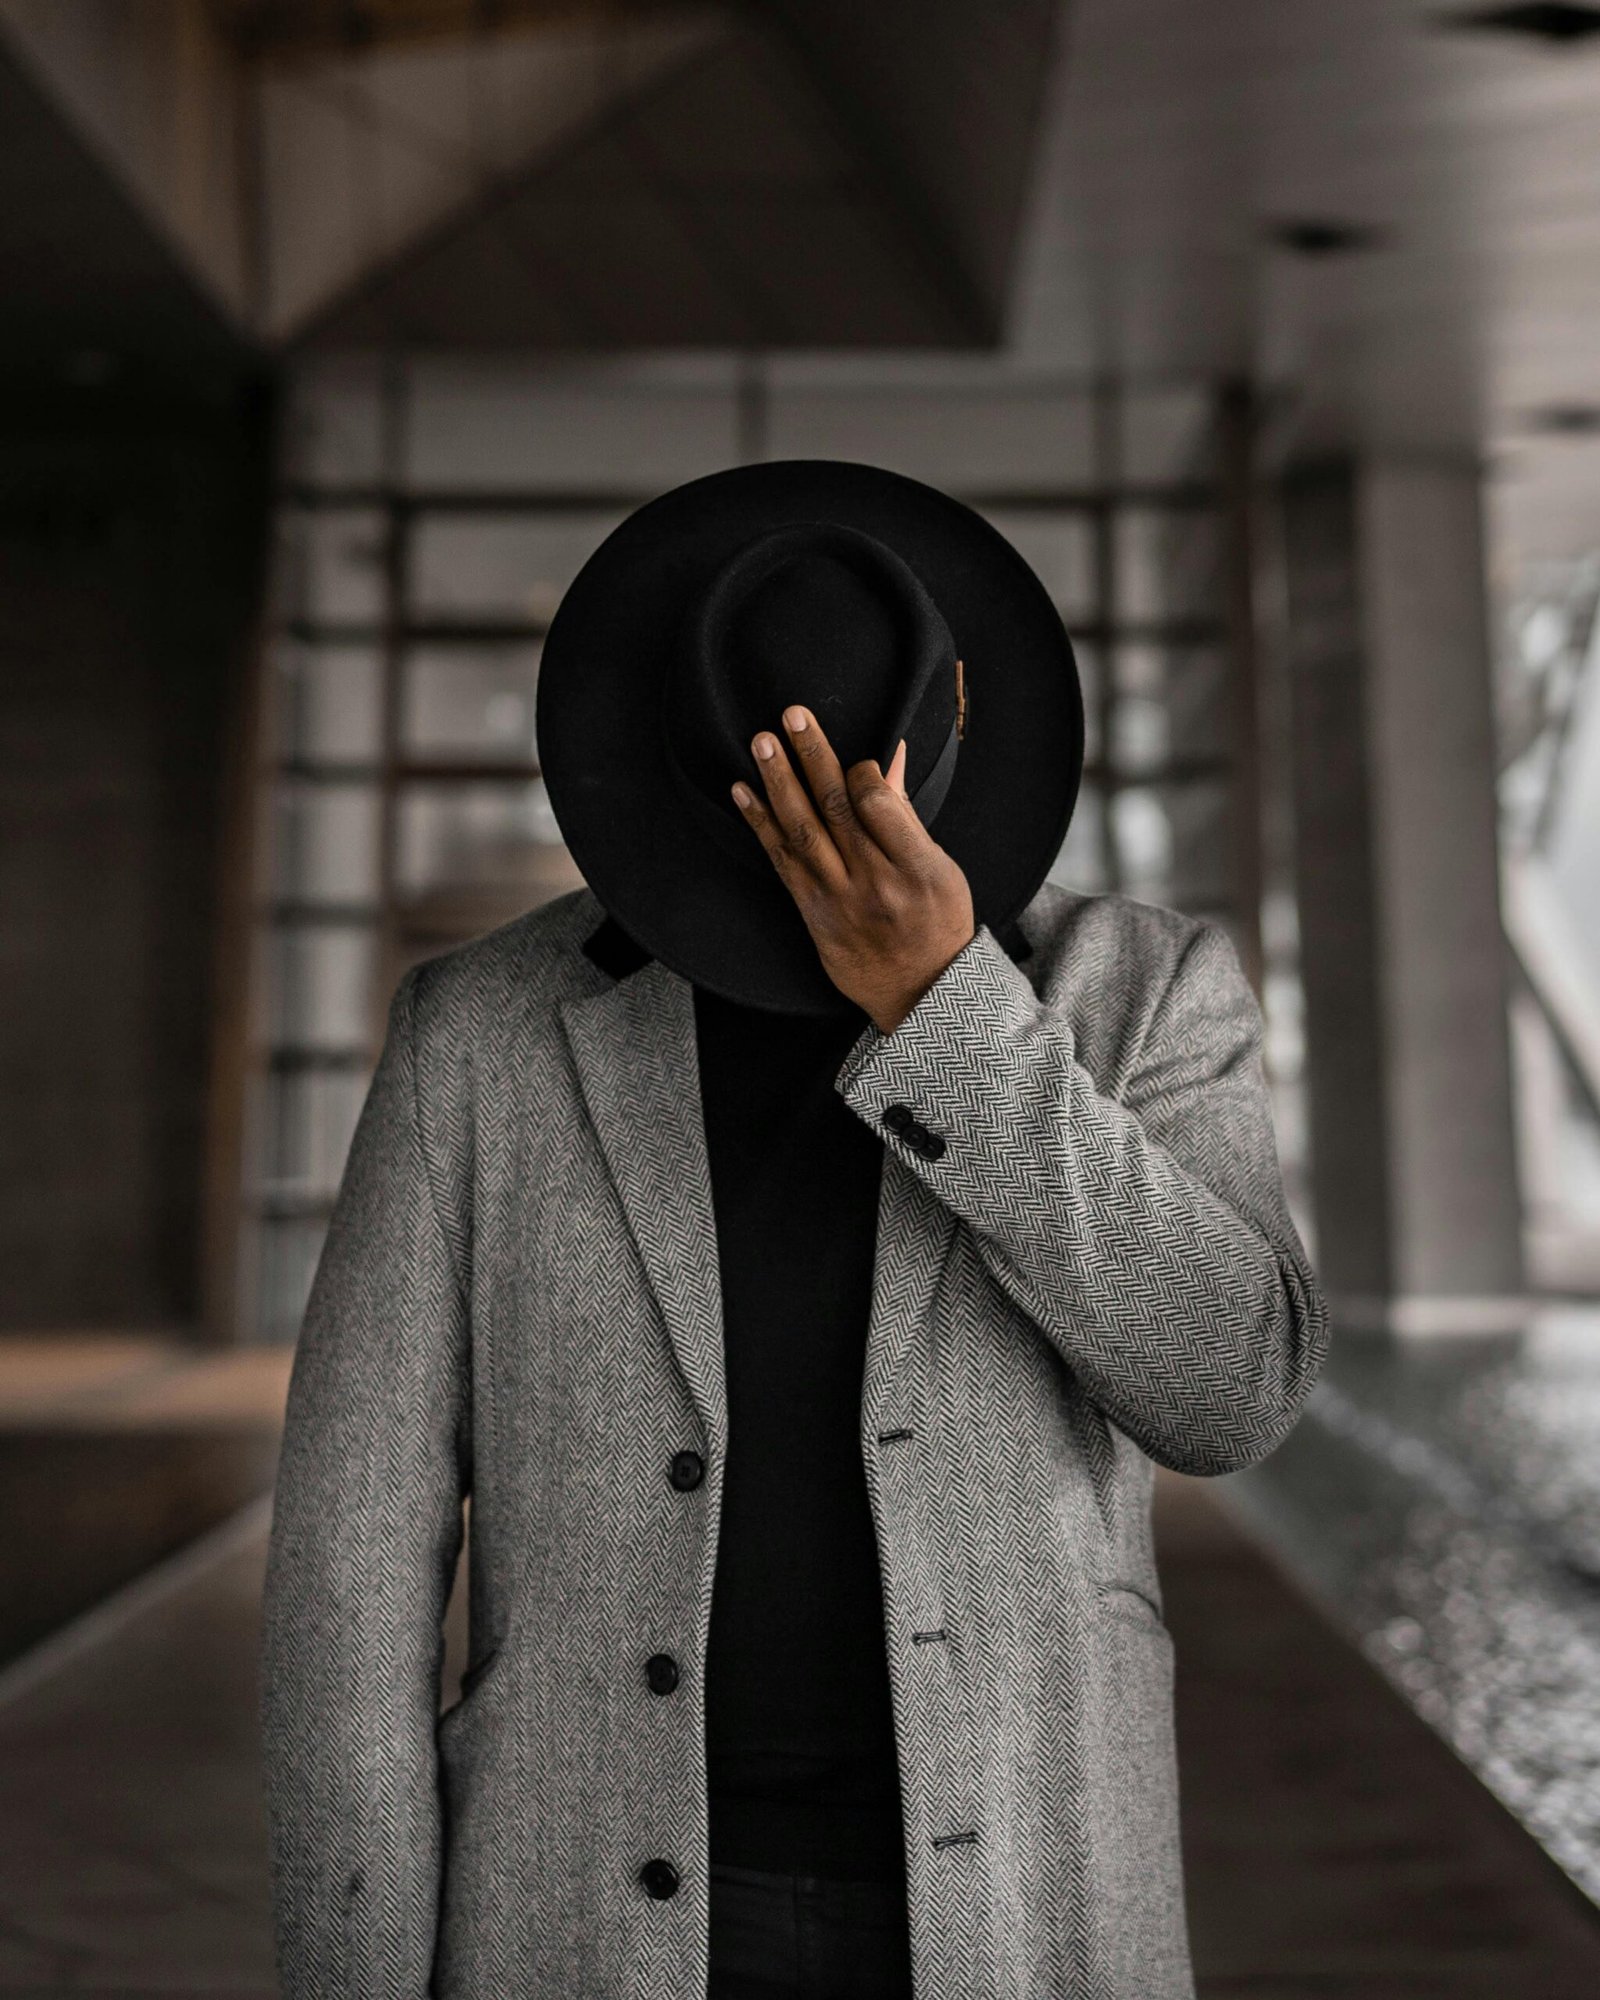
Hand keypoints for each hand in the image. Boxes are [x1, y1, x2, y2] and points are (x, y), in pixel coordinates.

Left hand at [731, 704, 975, 1033]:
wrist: (919, 990)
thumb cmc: (937, 923)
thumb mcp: (941, 868)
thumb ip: (906, 816)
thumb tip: (888, 758)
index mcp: (917, 867)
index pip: (878, 803)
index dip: (861, 772)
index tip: (856, 760)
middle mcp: (876, 882)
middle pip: (836, 807)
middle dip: (812, 755)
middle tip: (791, 715)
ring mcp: (840, 899)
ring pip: (803, 830)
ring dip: (778, 782)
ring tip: (761, 742)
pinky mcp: (813, 913)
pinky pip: (782, 861)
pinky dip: (761, 824)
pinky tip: (744, 793)